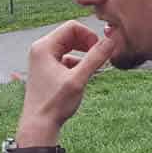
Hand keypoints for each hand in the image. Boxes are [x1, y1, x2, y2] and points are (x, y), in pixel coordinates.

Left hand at [16, 21, 116, 145]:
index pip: (72, 27)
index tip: (100, 50)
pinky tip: (84, 76)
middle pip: (71, 35)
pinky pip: (67, 57)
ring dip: (84, 53)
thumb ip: (95, 57)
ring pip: (70, 46)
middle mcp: (41, 50)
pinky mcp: (47, 69)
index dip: (89, 35)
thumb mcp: (78, 79)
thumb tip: (112, 40)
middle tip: (100, 58)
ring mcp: (43, 60)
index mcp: (43, 47)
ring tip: (94, 68)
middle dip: (88, 44)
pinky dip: (78, 63)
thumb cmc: (54, 103)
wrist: (39, 125)